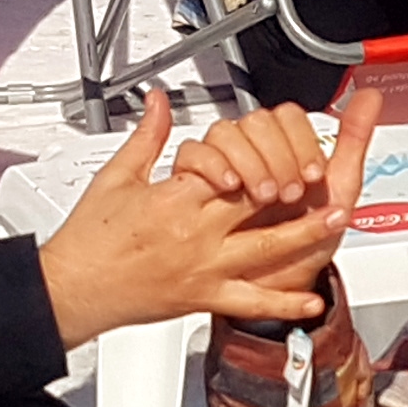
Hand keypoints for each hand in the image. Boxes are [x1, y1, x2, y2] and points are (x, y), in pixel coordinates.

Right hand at [34, 89, 373, 344]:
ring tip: (335, 220)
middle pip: (255, 205)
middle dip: (293, 189)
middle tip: (326, 179)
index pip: (227, 170)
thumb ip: (147, 138)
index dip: (256, 158)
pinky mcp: (201, 299)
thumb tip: (158, 102)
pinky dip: (282, 304)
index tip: (275, 150)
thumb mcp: (116, 177)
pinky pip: (249, 302)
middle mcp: (194, 234)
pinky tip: (309, 301)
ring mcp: (202, 270)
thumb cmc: (90, 238)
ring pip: (263, 250)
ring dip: (303, 235)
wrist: (72, 290)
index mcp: (174, 199)